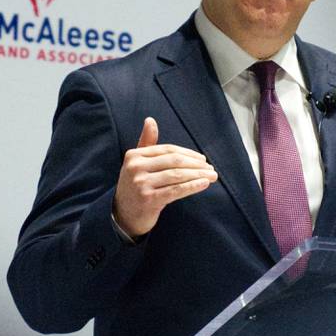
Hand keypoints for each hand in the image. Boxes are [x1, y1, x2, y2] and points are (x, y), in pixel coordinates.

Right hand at [113, 117, 216, 237]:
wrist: (123, 215)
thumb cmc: (135, 186)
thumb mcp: (137, 163)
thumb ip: (146, 142)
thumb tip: (150, 120)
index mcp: (134, 155)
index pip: (167, 150)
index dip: (188, 153)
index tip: (202, 159)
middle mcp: (136, 168)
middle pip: (174, 161)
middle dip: (196, 164)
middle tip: (210, 168)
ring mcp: (141, 184)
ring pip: (177, 175)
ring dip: (198, 175)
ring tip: (212, 176)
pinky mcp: (149, 199)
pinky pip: (175, 190)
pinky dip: (192, 186)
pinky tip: (203, 184)